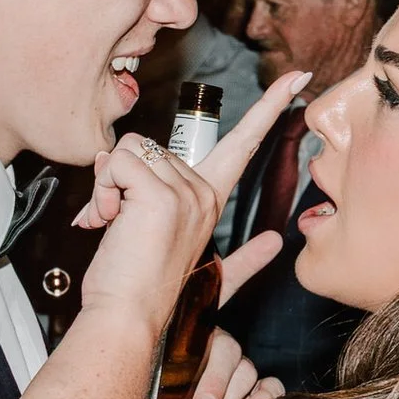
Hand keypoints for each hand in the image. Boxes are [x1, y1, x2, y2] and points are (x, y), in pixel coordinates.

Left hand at [74, 71, 310, 330]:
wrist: (128, 321)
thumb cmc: (145, 293)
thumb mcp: (198, 265)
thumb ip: (241, 256)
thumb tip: (276, 244)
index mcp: (211, 201)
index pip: (245, 144)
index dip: (270, 107)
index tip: (297, 77)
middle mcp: (203, 193)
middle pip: (147, 145)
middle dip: (118, 177)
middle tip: (115, 219)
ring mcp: (185, 193)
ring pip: (127, 152)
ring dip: (106, 186)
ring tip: (113, 224)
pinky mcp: (160, 195)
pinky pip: (116, 163)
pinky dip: (101, 190)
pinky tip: (107, 222)